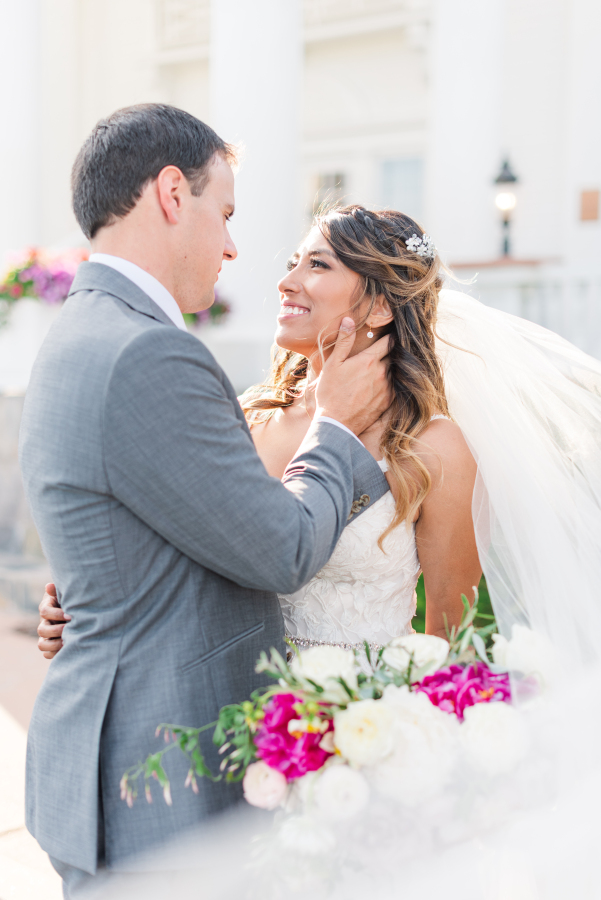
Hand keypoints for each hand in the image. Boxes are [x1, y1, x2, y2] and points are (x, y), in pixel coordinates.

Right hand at [37, 582, 69, 659]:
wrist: (81, 612)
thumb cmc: (74, 600)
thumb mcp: (67, 595)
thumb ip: (58, 591)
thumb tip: (49, 586)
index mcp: (47, 608)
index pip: (44, 612)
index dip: (56, 614)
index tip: (71, 615)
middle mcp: (44, 623)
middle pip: (42, 630)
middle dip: (56, 630)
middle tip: (70, 629)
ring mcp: (47, 636)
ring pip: (42, 645)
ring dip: (54, 644)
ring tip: (68, 642)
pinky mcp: (51, 647)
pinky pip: (47, 654)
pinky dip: (56, 654)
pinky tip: (68, 649)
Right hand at [315, 317, 391, 434]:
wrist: (337, 423)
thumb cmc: (330, 393)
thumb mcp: (333, 365)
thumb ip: (343, 342)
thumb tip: (348, 320)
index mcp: (369, 360)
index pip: (388, 342)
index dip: (390, 337)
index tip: (391, 333)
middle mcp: (382, 372)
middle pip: (391, 357)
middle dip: (388, 353)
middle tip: (384, 350)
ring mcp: (387, 388)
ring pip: (393, 372)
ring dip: (388, 368)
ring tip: (380, 369)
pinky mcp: (388, 402)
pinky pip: (394, 387)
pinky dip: (390, 383)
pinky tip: (381, 384)